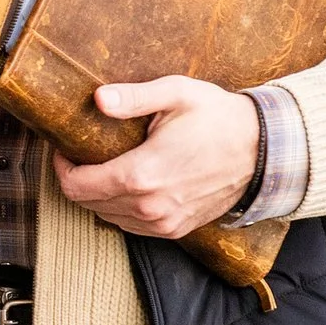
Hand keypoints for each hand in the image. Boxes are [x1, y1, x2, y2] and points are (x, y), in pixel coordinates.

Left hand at [55, 78, 261, 239]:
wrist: (262, 151)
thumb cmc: (219, 118)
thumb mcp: (177, 94)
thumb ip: (134, 97)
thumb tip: (98, 99)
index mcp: (141, 174)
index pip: (77, 185)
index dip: (63, 168)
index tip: (66, 149)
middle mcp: (149, 206)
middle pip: (88, 203)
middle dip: (78, 178)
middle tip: (83, 155)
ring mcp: (163, 223)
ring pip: (107, 217)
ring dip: (98, 196)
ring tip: (104, 168)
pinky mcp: (175, 229)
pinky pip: (131, 226)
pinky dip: (120, 209)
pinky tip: (128, 185)